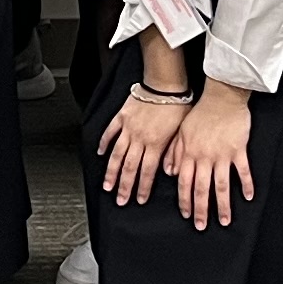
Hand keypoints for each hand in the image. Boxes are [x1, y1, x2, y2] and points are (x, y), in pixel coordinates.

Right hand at [96, 82, 188, 207]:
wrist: (165, 83)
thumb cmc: (178, 104)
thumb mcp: (182, 132)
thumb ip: (174, 153)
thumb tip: (170, 172)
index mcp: (156, 143)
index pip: (147, 172)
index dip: (142, 188)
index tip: (139, 200)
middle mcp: (139, 138)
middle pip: (129, 167)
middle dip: (124, 186)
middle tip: (120, 200)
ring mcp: (128, 128)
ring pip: (117, 154)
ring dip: (111, 172)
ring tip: (107, 185)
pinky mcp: (122, 117)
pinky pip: (110, 132)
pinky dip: (104, 143)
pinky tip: (100, 153)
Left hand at [167, 83, 257, 230]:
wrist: (221, 97)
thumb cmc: (201, 112)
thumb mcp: (181, 131)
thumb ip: (174, 153)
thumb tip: (169, 172)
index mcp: (189, 154)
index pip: (185, 183)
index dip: (185, 200)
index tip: (186, 215)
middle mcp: (205, 157)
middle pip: (202, 189)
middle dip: (201, 210)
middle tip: (202, 226)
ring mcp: (223, 155)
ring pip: (221, 185)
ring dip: (223, 205)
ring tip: (224, 221)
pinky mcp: (238, 150)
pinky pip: (243, 171)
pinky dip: (246, 184)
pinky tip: (248, 197)